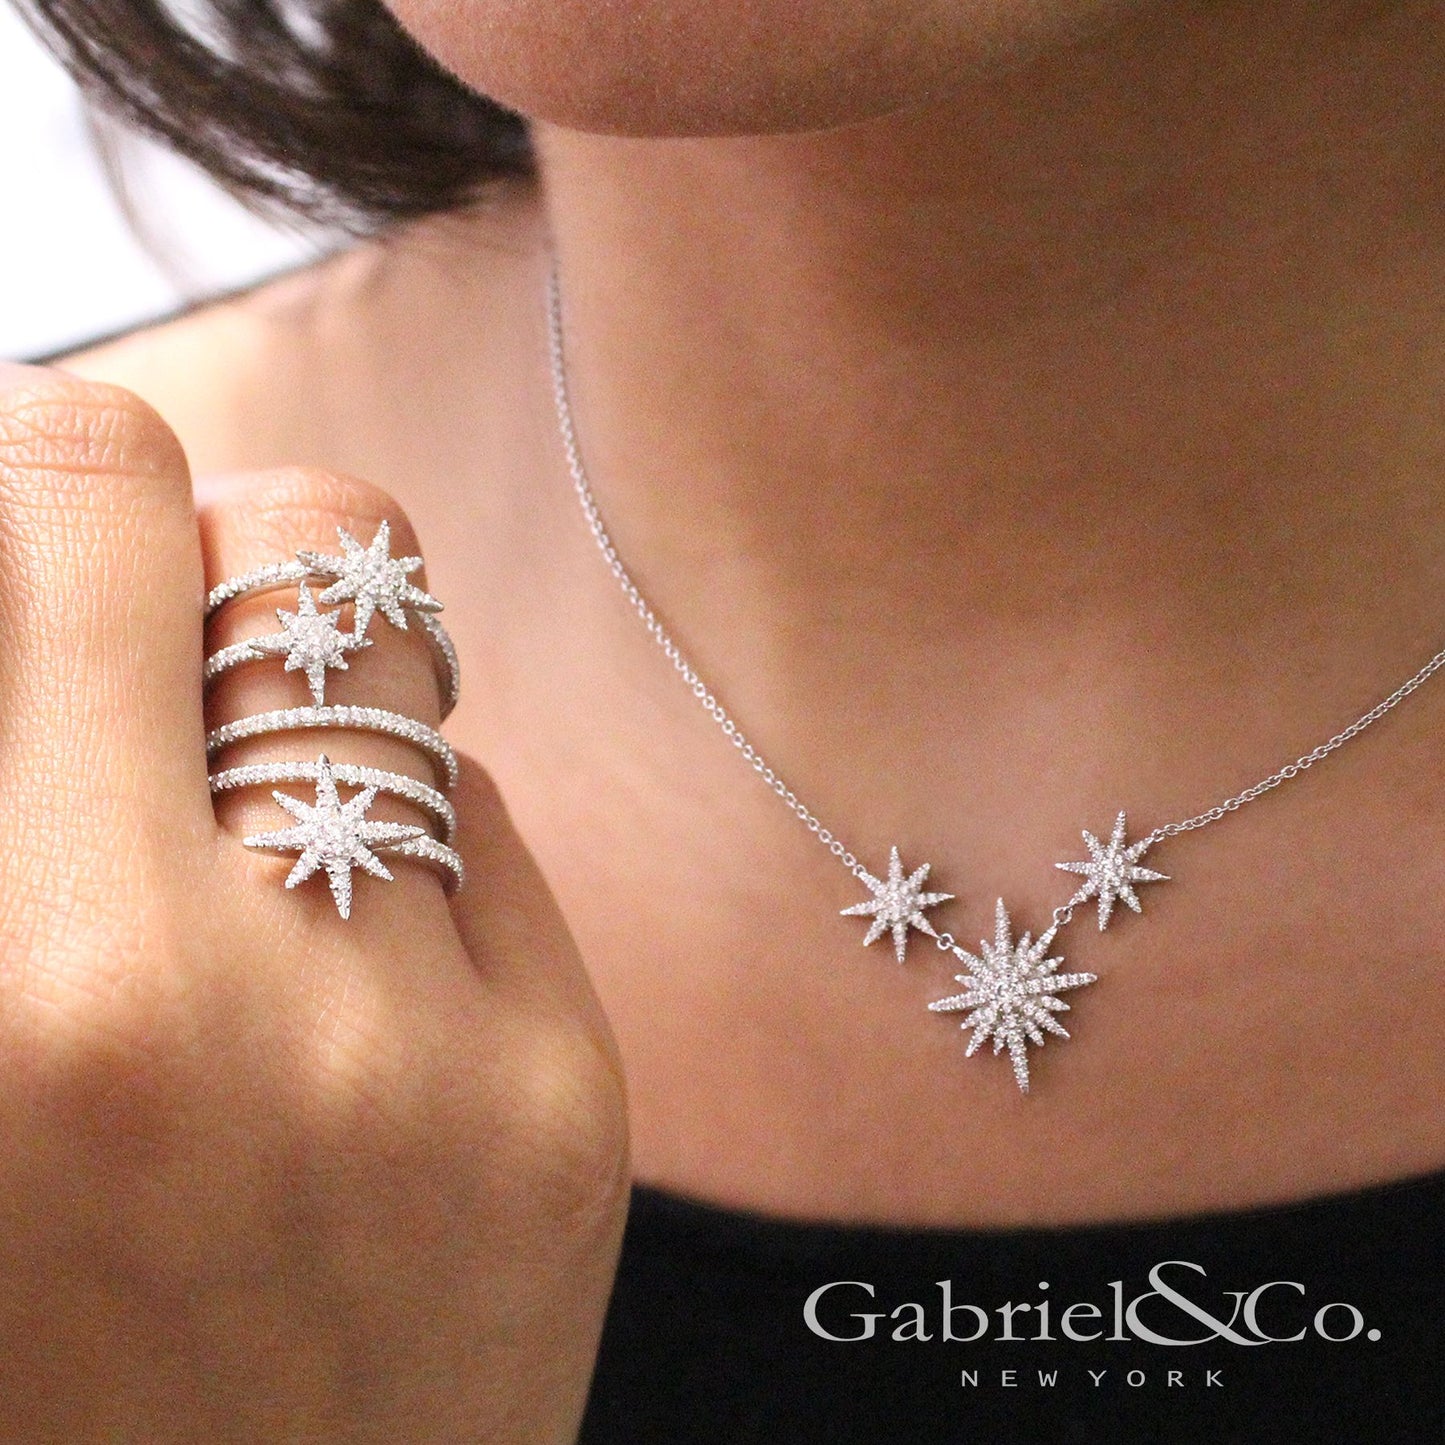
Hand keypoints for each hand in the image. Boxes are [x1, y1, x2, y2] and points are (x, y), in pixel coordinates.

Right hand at [0, 363, 628, 1442]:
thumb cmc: (50, 1339)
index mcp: (46, 989)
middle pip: (319, 538)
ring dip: (329, 704)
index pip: (87, 511)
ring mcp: (458, 1054)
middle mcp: (269, 1005)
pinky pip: (492, 839)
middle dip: (234, 556)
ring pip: (417, 684)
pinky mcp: (577, 1107)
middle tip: (174, 641)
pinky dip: (410, 847)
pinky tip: (347, 964)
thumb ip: (41, 804)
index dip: (70, 475)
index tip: (66, 527)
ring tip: (250, 826)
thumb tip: (90, 610)